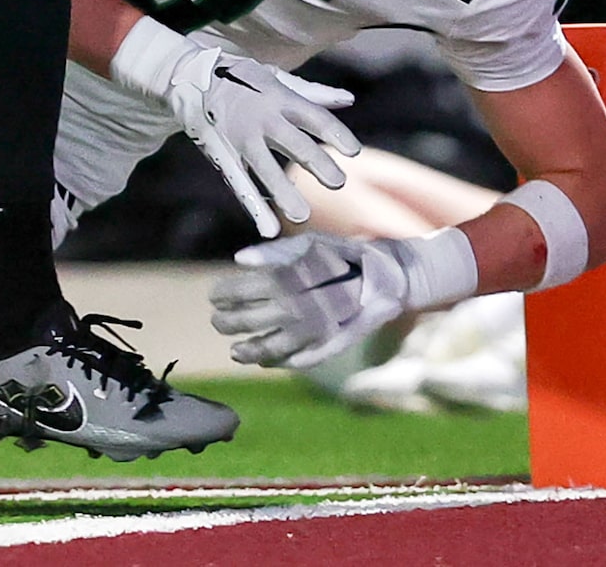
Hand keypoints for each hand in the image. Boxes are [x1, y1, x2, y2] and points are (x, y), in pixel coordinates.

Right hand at [109, 17, 358, 238]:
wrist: (189, 76)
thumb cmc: (241, 79)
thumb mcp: (276, 79)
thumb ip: (313, 94)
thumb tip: (348, 100)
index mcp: (279, 97)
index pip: (314, 116)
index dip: (334, 133)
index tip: (353, 151)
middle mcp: (261, 118)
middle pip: (294, 143)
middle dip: (316, 163)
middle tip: (337, 183)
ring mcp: (240, 137)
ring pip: (264, 167)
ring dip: (283, 192)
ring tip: (301, 215)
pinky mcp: (222, 153)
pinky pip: (239, 182)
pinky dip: (254, 207)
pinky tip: (269, 229)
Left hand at [208, 233, 414, 368]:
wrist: (391, 276)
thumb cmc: (344, 255)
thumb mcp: (311, 243)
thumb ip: (276, 252)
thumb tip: (239, 259)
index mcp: (301, 274)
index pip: (255, 287)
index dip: (231, 293)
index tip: (214, 296)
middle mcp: (311, 302)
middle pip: (263, 317)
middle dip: (235, 322)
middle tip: (216, 323)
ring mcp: (325, 326)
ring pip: (283, 344)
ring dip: (256, 349)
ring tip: (235, 352)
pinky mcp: (340, 342)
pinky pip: (309, 357)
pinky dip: (286, 361)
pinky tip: (268, 363)